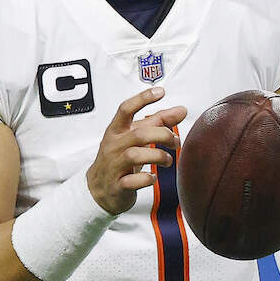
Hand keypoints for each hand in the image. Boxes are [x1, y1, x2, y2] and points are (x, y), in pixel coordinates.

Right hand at [86, 87, 184, 214]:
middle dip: (162, 135)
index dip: (142, 99)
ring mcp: (113, 166)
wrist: (98, 188)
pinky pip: (132, 181)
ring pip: (135, 155)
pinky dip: (146, 179)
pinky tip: (153, 177)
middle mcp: (113, 146)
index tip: (160, 92)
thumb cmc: (119, 158)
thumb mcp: (135, 137)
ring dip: (158, 156)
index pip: (126, 109)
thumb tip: (181, 110)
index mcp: (116, 130)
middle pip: (138, 134)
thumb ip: (157, 122)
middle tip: (175, 141)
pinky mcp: (117, 185)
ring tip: (168, 160)